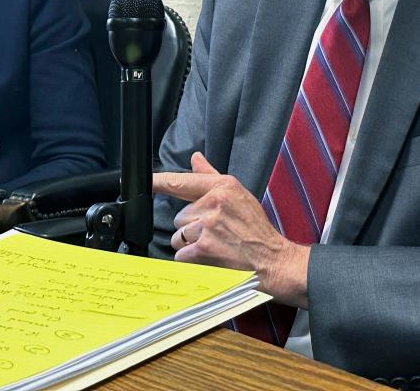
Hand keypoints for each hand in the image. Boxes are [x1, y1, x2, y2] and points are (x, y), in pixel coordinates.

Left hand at [152, 152, 309, 306]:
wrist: (271, 259)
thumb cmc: (255, 229)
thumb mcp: (239, 195)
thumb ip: (212, 176)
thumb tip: (196, 158)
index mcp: (223, 187)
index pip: (184, 181)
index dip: (161, 181)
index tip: (148, 180)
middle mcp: (214, 204)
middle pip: (180, 216)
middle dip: (191, 226)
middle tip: (214, 232)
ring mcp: (207, 227)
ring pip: (178, 236)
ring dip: (190, 244)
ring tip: (213, 245)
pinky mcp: (202, 250)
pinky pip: (181, 254)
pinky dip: (190, 259)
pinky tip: (209, 258)